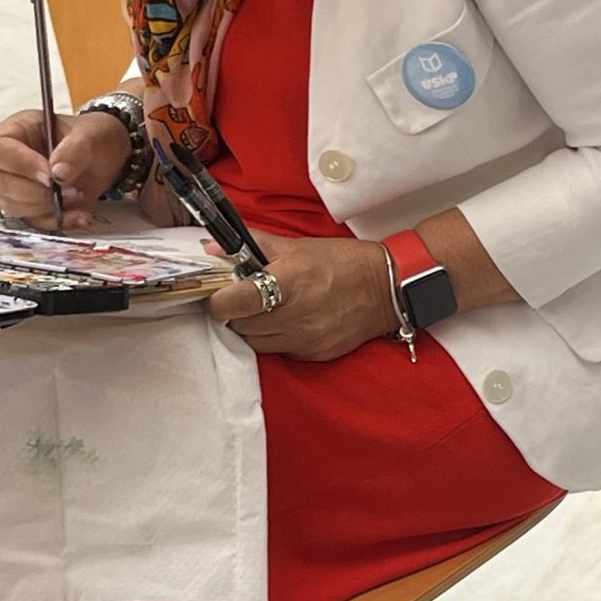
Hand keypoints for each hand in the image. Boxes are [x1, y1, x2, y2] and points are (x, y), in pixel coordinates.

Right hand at [0, 108, 128, 229]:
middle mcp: (8, 160)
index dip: (20, 165)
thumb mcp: (88, 135)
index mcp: (14, 131)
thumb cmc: (90, 137)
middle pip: (3, 183)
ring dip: (47, 208)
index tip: (49, 175)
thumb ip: (74, 150)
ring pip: (13, 206)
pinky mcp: (30, 207)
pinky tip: (80, 215)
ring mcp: (16, 186)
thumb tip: (58, 173)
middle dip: (38, 192)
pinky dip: (57, 221)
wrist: (105, 156)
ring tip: (78, 197)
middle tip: (71, 189)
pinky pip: (33, 221)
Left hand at [204, 233, 396, 359]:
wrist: (386, 289)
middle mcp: (296, 314)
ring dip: (252, 329)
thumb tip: (214, 248)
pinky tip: (286, 323)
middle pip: (240, 326)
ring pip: (255, 344)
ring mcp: (305, 338)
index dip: (218, 300)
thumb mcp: (297, 246)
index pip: (237, 301)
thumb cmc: (342, 263)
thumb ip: (252, 245)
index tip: (217, 294)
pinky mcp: (314, 355)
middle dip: (234, 313)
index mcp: (290, 281)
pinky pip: (279, 352)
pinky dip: (275, 339)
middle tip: (241, 299)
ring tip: (263, 311)